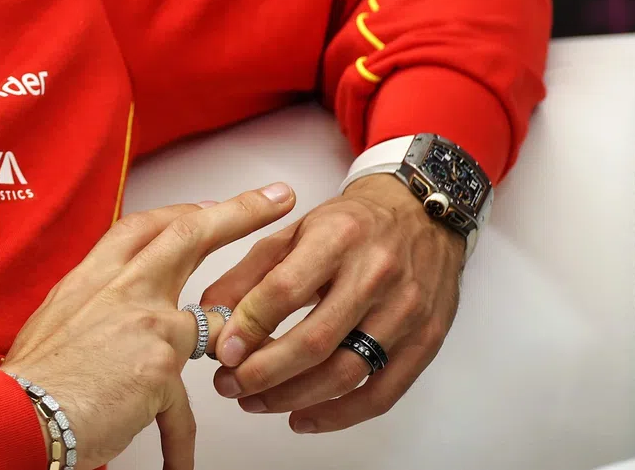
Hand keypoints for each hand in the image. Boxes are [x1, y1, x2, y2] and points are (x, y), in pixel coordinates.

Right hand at [1, 183, 295, 469]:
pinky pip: (183, 410)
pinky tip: (181, 464)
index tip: (211, 206)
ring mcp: (146, 324)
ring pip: (214, 320)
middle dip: (241, 211)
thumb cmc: (32, 376)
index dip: (184, 211)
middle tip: (276, 199)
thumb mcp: (56, 318)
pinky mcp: (160, 370)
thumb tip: (112, 313)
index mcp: (94, 276)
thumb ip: (93, 307)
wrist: (21, 410)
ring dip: (240, 336)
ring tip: (266, 350)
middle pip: (190, 235)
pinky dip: (179, 443)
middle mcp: (122, 289)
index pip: (145, 226)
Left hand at [199, 172, 466, 433]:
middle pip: (314, 341)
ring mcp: (406, 312)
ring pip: (345, 373)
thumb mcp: (296, 230)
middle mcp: (376, 275)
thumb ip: (250, 271)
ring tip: (254, 401)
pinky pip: (381, 394)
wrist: (422, 215)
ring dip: (292, 397)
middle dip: (264, 372)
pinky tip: (302, 418)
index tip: (221, 351)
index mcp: (338, 239)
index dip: (248, 325)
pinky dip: (339, 415)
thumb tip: (208, 312)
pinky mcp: (426, 342)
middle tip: (229, 385)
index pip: (285, 290)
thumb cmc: (352, 224)